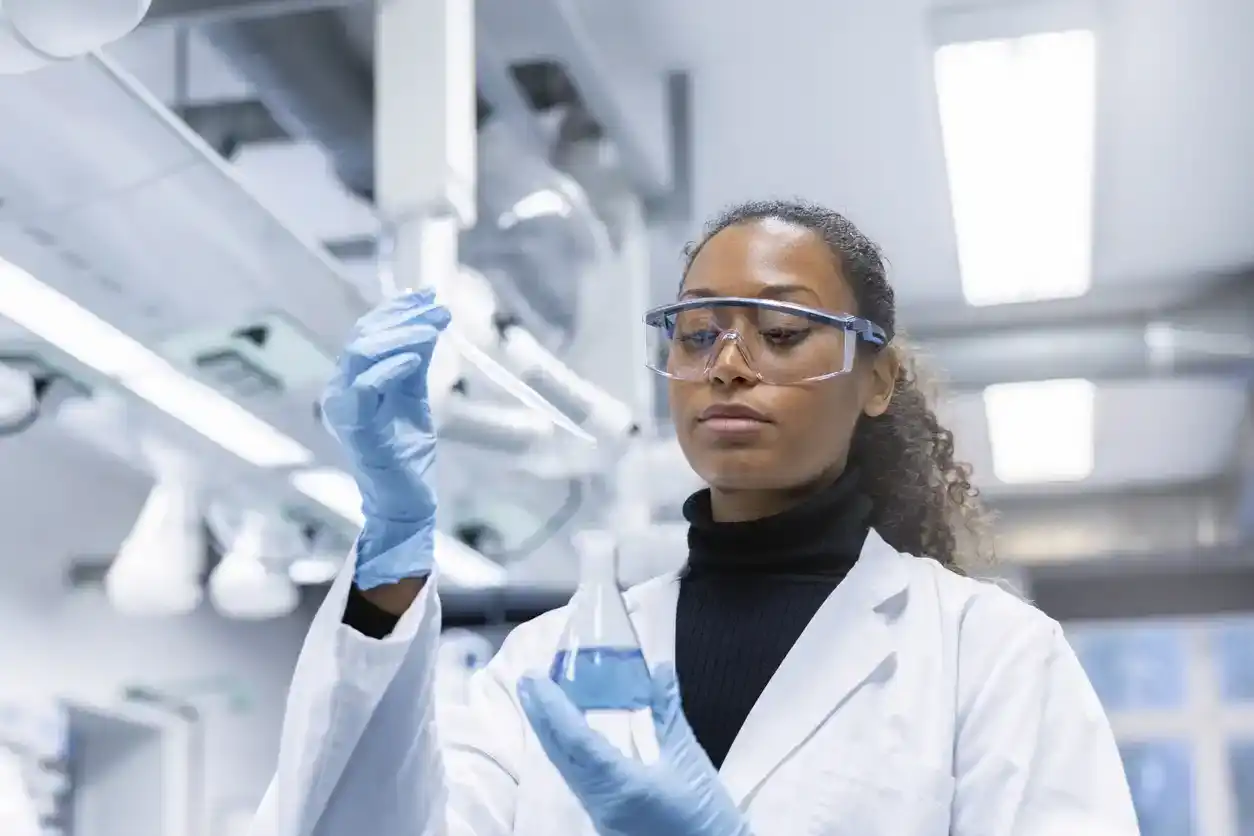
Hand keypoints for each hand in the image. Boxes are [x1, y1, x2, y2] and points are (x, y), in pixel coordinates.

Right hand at [320, 291, 451, 588]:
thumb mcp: (414, 397)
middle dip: (403, 316)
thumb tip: (429, 320)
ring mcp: (344, 409)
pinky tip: (416, 358)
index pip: (367, 331)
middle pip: (363, 336)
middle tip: (440, 308)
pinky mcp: (356, 430)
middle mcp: (340, 390)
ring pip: (361, 353)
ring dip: (401, 334)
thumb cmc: (407, 453)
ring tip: (434, 326)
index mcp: (351, 380)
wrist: (406, 500)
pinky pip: (366, 388)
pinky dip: (390, 367)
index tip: (429, 294)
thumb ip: (415, 362)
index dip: (396, 309)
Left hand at [517, 664, 751, 835]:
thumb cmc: (704, 812)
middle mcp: (600, 800)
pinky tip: (564, 734)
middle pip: (560, 753)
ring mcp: (599, 812)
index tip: (536, 678)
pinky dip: (565, 749)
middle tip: (526, 680)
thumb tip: (659, 667)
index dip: (553, 707)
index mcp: (620, 784)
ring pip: (565, 767)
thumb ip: (669, 712)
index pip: (576, 739)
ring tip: (538, 700)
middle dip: (541, 715)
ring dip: (549, 732)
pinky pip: (575, 778)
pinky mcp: (604, 816)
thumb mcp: (689, 759)